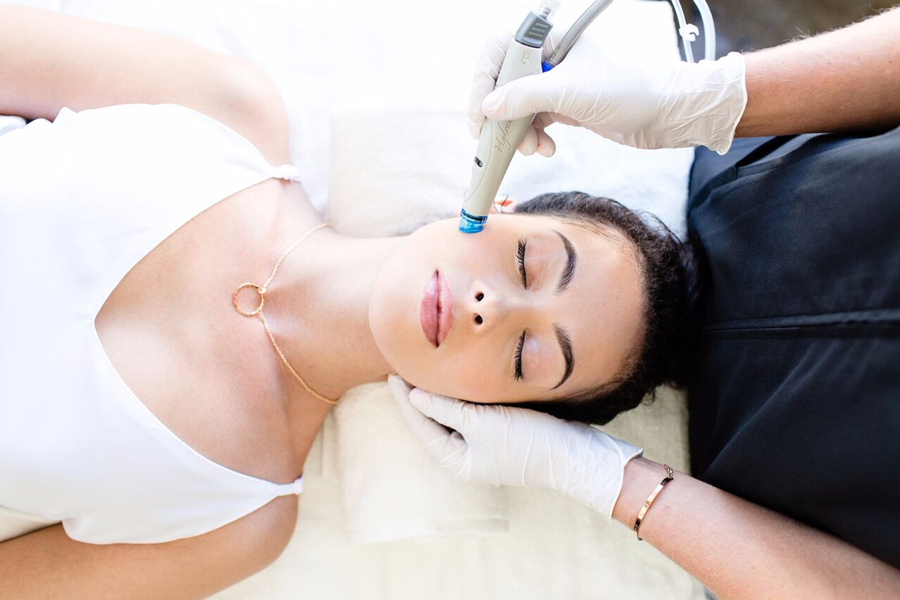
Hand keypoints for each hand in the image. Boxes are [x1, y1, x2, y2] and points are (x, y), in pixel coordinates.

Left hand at [388, 375, 642, 518]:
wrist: (576, 454)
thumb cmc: (528, 441)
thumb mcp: (481, 422)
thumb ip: (446, 408)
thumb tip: (414, 396)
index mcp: (455, 462)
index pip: (421, 424)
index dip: (405, 398)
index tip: (392, 372)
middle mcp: (465, 458)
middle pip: (432, 422)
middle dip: (419, 396)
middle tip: (403, 365)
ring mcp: (482, 448)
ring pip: (451, 417)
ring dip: (439, 395)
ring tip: (424, 368)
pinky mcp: (499, 436)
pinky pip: (470, 415)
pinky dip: (460, 398)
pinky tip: (457, 379)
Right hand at [468, 29, 746, 154]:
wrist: (664, 115)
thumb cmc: (628, 91)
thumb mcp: (571, 92)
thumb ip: (525, 97)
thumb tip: (488, 107)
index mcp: (550, 38)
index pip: (499, 52)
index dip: (484, 83)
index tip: (481, 114)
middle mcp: (549, 57)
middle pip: (503, 83)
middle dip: (501, 115)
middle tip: (494, 138)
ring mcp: (555, 82)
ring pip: (516, 107)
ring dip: (518, 132)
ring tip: (532, 147)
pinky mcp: (563, 105)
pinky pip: (533, 122)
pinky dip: (534, 137)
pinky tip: (546, 148)